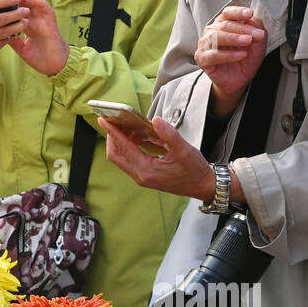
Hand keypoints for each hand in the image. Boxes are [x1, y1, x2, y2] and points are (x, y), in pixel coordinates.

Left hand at [10, 0, 68, 75]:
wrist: (55, 66)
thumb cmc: (41, 58)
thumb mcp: (23, 49)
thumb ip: (14, 41)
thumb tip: (1, 35)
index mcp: (29, 28)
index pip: (18, 14)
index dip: (9, 9)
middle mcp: (35, 23)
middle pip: (24, 7)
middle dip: (15, 1)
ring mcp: (43, 22)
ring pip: (34, 6)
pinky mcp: (51, 24)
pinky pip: (47, 10)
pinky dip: (41, 4)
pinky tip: (34, 0)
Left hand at [102, 115, 225, 202]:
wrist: (203, 187)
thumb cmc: (195, 170)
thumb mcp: (184, 151)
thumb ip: (169, 135)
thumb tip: (156, 120)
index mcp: (147, 170)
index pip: (124, 148)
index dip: (113, 132)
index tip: (103, 119)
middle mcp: (140, 175)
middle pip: (116, 155)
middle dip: (112, 137)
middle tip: (112, 121)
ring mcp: (142, 177)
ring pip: (122, 157)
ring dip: (120, 142)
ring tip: (124, 126)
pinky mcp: (145, 175)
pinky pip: (130, 159)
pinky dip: (130, 146)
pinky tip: (138, 136)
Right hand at [197, 6, 265, 116]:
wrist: (239, 79)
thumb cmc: (245, 58)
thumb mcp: (256, 43)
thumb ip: (256, 29)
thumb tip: (253, 20)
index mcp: (223, 24)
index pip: (228, 13)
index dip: (238, 12)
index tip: (250, 14)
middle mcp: (212, 31)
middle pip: (225, 25)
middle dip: (243, 28)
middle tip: (257, 34)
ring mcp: (205, 45)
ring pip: (216, 37)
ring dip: (234, 38)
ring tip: (247, 41)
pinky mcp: (202, 58)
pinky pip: (213, 55)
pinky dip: (228, 54)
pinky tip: (241, 55)